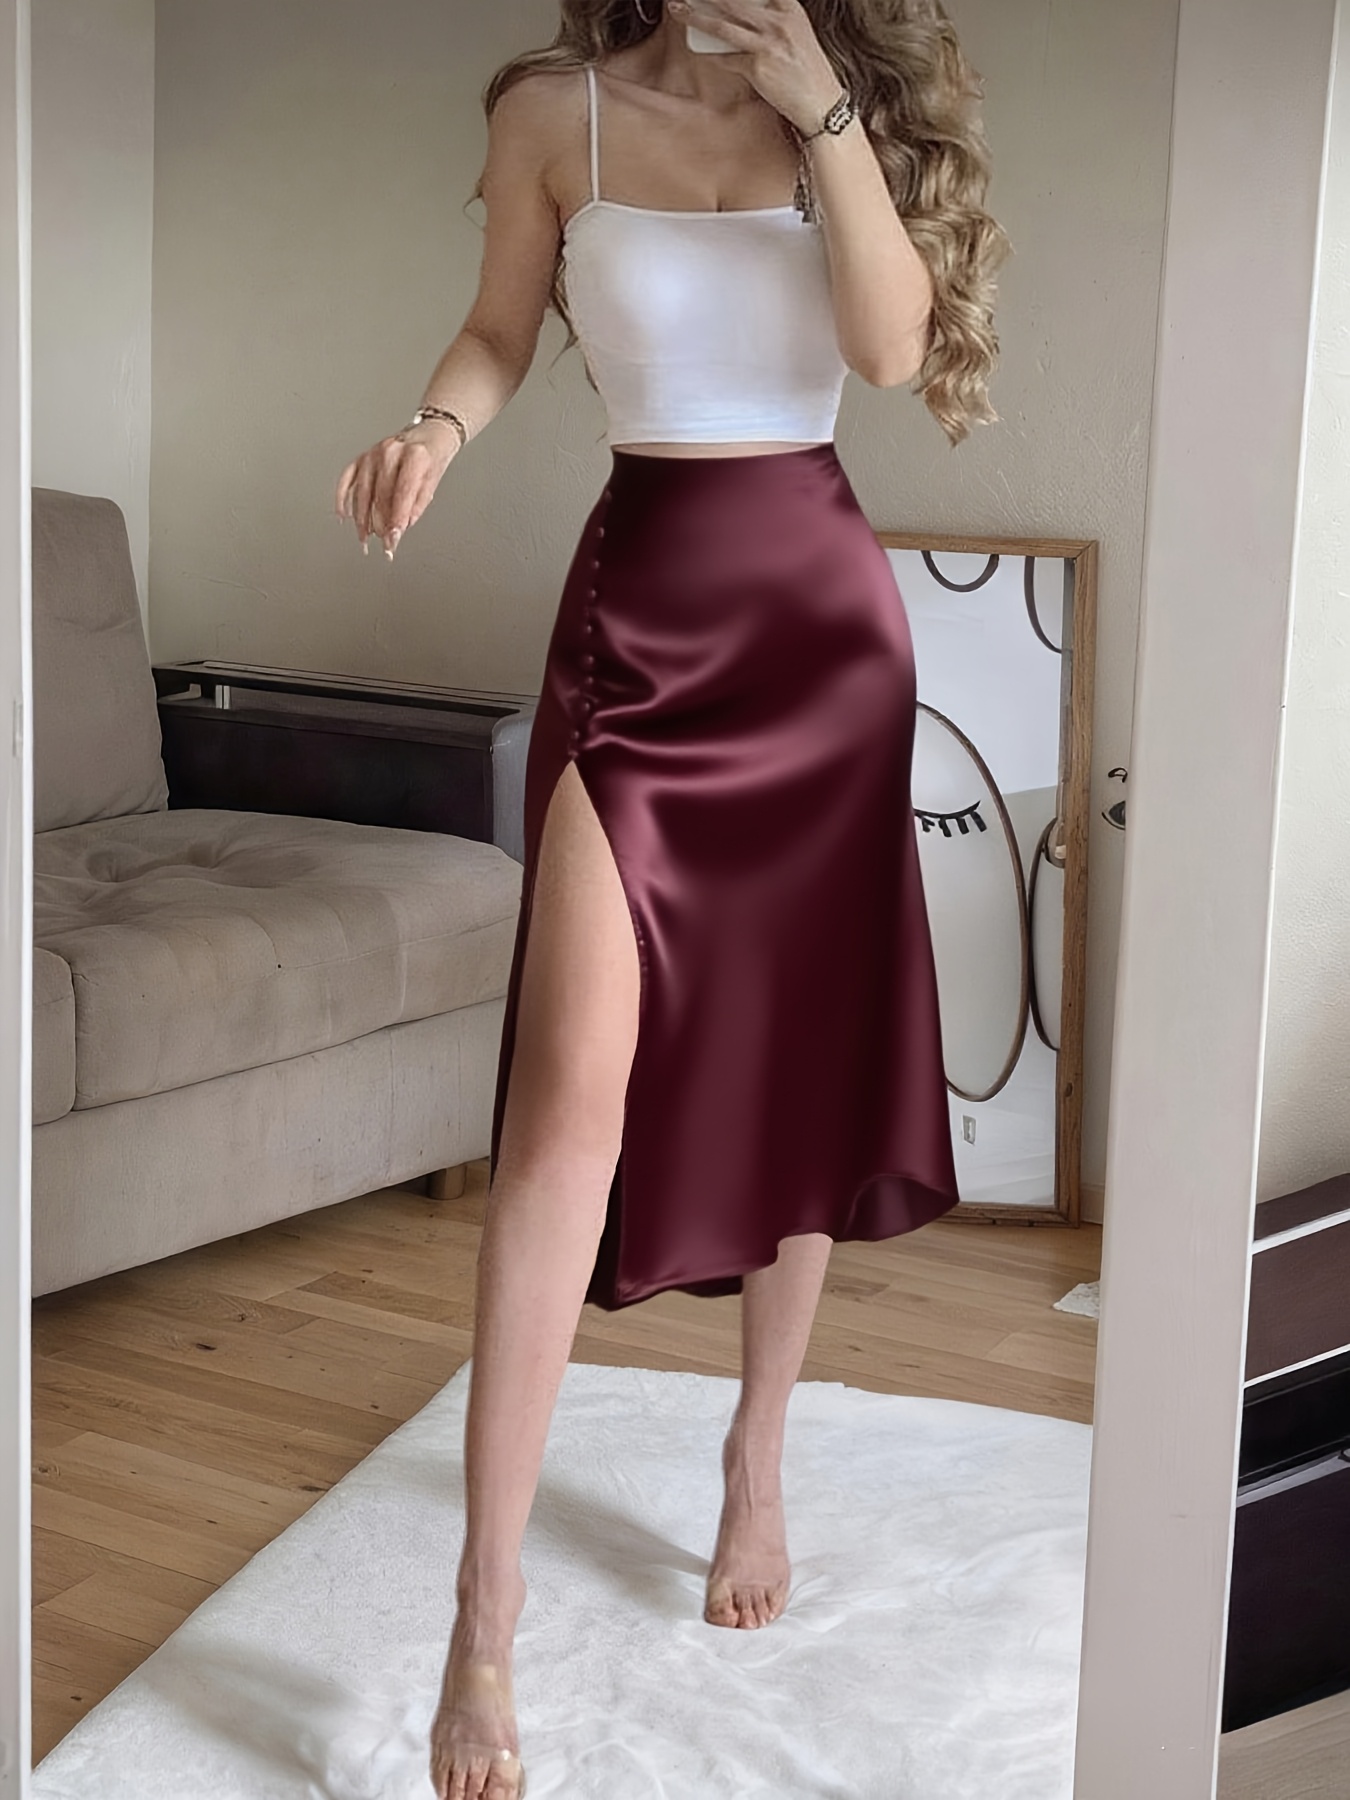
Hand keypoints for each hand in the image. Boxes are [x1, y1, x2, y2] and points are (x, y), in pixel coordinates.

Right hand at [334, 421, 459, 558]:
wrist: (428, 435)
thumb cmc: (432, 458)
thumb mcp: (433, 482)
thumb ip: (417, 506)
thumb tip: (400, 528)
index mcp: (414, 456)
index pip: (402, 494)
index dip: (397, 520)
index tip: (394, 539)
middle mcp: (390, 452)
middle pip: (381, 495)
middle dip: (381, 524)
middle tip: (385, 544)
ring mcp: (373, 454)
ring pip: (362, 492)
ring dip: (362, 519)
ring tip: (365, 538)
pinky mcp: (362, 458)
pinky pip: (347, 480)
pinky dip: (343, 499)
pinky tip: (343, 516)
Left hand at [667, 0, 841, 133]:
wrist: (821, 102)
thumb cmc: (808, 70)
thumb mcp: (797, 34)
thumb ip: (774, 19)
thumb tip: (743, 13)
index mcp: (790, 10)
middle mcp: (778, 22)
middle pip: (733, 0)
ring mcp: (767, 44)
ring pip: (722, 25)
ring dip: (695, 16)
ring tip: (678, 10)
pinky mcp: (757, 68)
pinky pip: (726, 59)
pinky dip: (712, 56)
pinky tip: (701, 51)